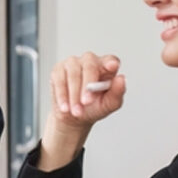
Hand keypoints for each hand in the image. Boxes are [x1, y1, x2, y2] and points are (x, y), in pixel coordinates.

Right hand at [38, 52, 125, 169]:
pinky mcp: (56, 72)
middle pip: (89, 63)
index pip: (109, 59)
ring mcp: (71, 65)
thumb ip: (116, 94)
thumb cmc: (92, 110)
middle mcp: (89, 62)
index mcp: (105, 68)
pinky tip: (65, 108)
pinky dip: (61, 95)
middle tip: (86, 103)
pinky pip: (58, 80)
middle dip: (86, 84)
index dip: (109, 63)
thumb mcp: (108, 107)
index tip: (110, 70)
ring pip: (72, 71)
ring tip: (75, 110)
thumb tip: (121, 79)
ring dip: (73, 93)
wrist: (72, 118)